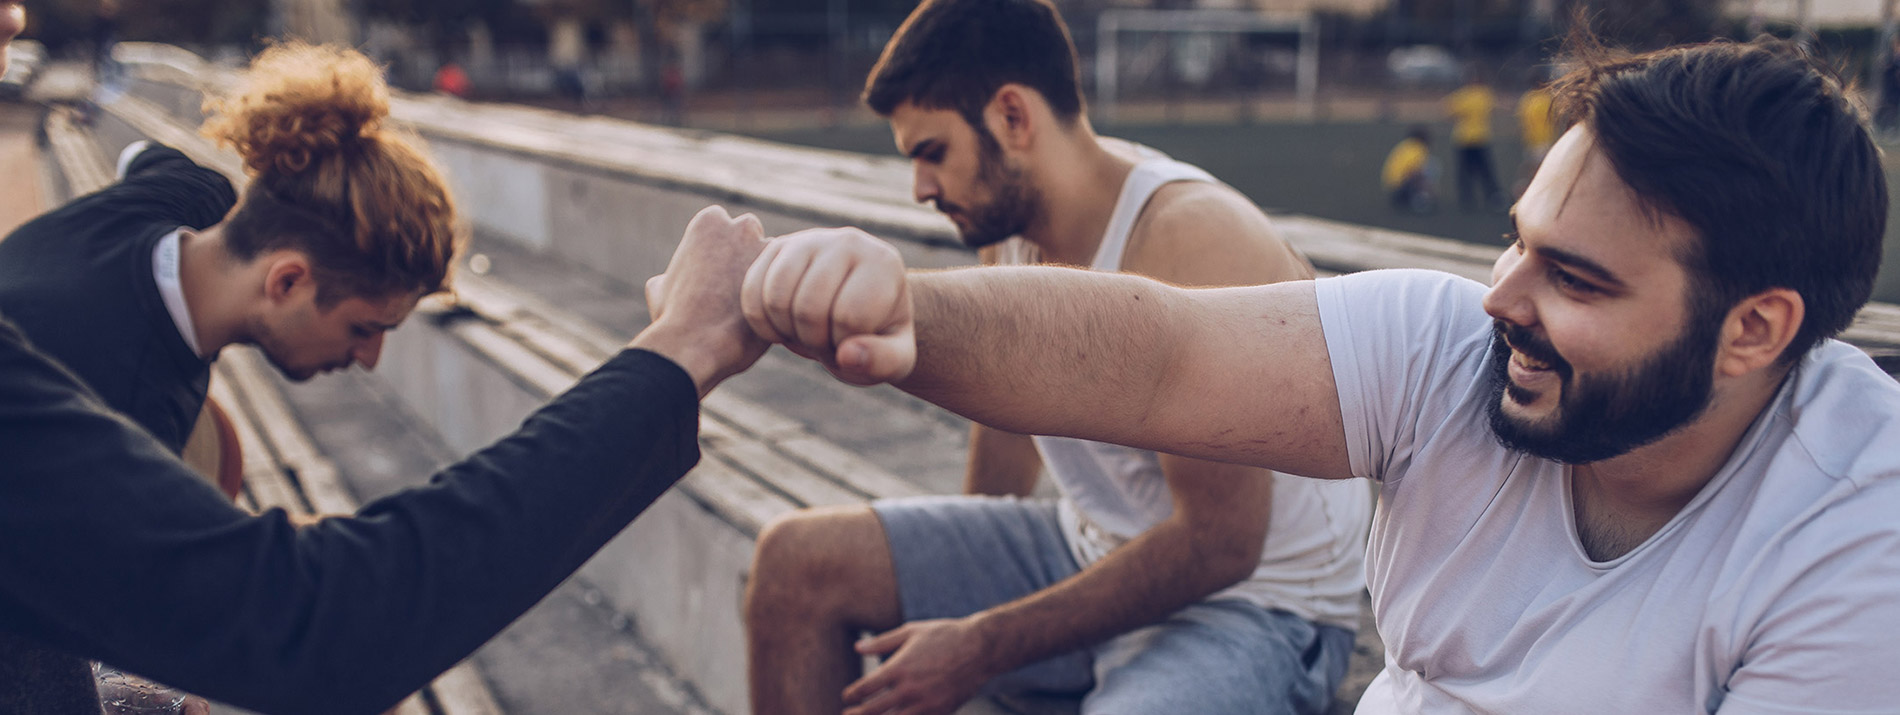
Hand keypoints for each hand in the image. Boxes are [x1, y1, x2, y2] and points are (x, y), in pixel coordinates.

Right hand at [633, 206, 770, 394]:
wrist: (694, 344)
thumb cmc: (673, 318)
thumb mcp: (660, 287)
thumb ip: (674, 273)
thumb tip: (669, 280)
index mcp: (709, 221)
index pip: (726, 227)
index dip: (723, 252)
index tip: (719, 276)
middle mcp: (742, 226)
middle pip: (753, 236)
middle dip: (748, 256)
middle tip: (739, 289)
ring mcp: (767, 248)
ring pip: (775, 259)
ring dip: (769, 276)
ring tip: (755, 307)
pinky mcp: (787, 276)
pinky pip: (790, 283)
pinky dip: (783, 296)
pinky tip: (769, 317)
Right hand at [741, 227, 914, 385]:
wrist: (856, 307)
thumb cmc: (876, 334)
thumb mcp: (895, 358)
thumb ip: (882, 361)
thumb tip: (847, 356)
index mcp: (884, 265)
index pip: (850, 317)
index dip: (845, 347)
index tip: (854, 344)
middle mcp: (849, 241)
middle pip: (809, 308)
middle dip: (814, 341)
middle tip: (828, 342)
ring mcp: (809, 239)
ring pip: (777, 298)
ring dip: (787, 332)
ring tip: (808, 333)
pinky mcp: (777, 247)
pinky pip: (752, 291)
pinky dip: (762, 322)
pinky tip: (783, 328)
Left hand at [841, 617, 993, 714]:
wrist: (980, 649)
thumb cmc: (944, 635)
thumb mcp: (911, 632)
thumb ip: (882, 642)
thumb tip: (858, 648)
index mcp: (899, 668)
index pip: (866, 688)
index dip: (852, 694)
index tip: (847, 696)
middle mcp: (910, 689)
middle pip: (874, 710)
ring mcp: (925, 704)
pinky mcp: (940, 712)